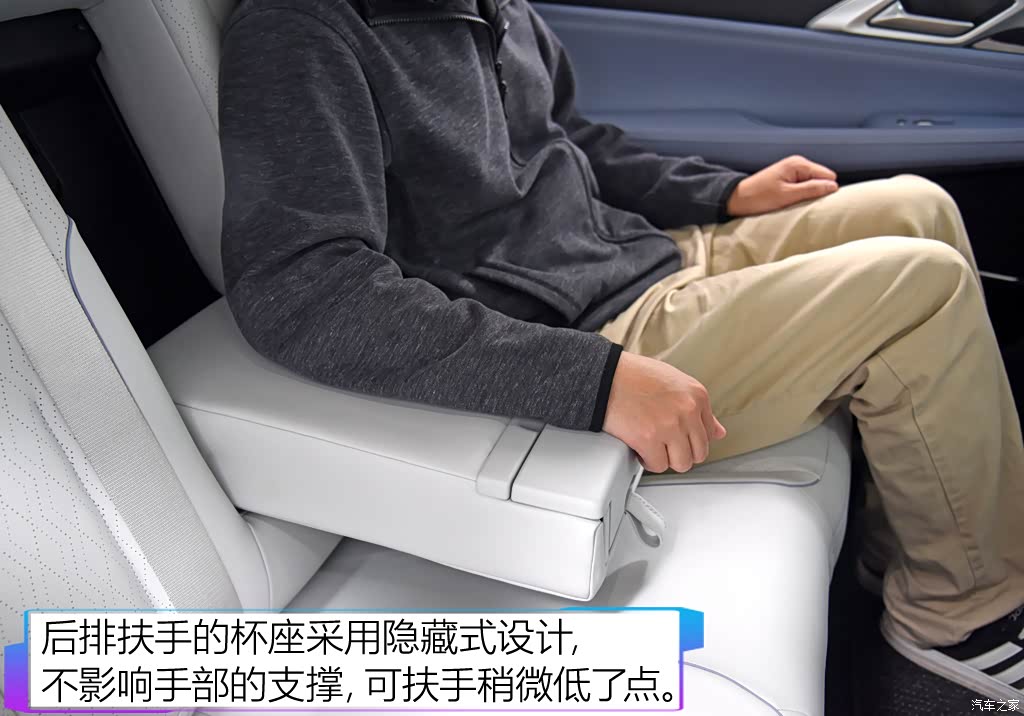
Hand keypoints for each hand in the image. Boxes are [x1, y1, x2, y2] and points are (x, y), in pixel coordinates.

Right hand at [603, 352, 727, 473]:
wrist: (605, 375)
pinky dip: (648, 461)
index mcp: (696, 395)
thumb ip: (698, 408)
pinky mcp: (648, 439)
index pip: (710, 433)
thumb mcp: (675, 382)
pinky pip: (657, 465)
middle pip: (698, 452)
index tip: (679, 438)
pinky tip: (640, 448)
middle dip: (680, 452)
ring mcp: (669, 426)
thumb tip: (717, 431)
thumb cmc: (634, 376)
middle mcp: (687, 410)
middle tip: (664, 444)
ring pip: (681, 463)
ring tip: (653, 447)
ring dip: (666, 459)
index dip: (691, 439)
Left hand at [726, 155, 837, 216]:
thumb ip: (811, 190)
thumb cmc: (759, 197)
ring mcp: (792, 171)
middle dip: (818, 192)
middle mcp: (797, 164)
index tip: (819, 204)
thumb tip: (834, 186)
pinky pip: (804, 187)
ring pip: (813, 184)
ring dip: (809, 195)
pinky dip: (801, 195)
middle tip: (806, 205)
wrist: (737, 199)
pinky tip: (793, 202)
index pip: (828, 176)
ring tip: (797, 204)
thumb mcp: (787, 195)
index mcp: (798, 164)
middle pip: (822, 179)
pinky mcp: (787, 179)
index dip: (826, 190)